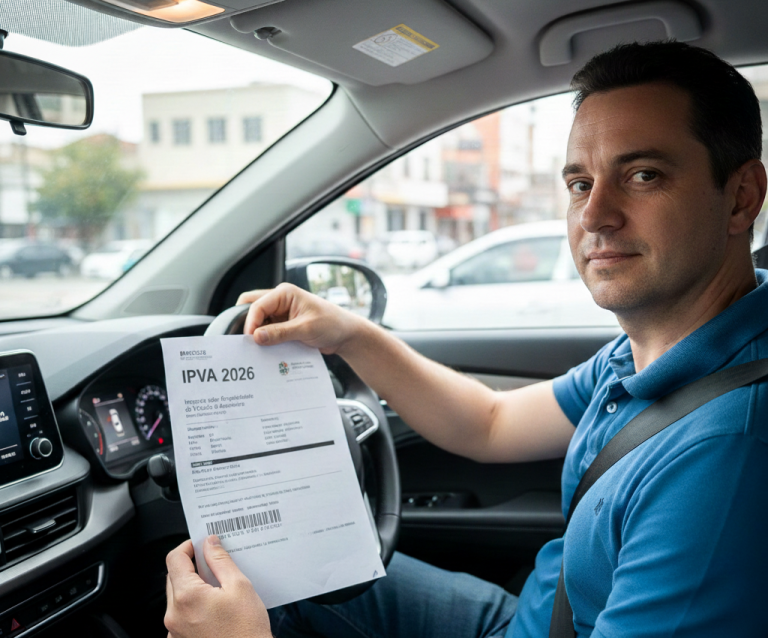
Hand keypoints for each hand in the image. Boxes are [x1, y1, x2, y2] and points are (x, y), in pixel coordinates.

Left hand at [165, 535, 271, 637]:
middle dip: (190, 566)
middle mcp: (174, 615)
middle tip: (212, 563)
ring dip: (191, 586)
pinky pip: (180, 614)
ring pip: (176, 596)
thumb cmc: (247, 630)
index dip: (188, 546)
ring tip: (217, 587)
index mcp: (187, 597)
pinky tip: (213, 606)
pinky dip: (192, 604)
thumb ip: (220, 561)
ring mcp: (175, 630)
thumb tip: (210, 543)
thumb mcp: (239, 586)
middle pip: (173, 577)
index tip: (200, 544)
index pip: (175, 559)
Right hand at [237, 283, 364, 354]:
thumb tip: (256, 337)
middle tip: (247, 341)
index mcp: (285, 293)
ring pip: (258, 320)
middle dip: (248, 324)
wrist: (346, 335)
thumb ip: (280, 333)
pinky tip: (265, 350)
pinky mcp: (283, 325)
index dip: (251, 322)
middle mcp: (280, 300)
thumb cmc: (332, 324)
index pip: (257, 305)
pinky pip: (267, 330)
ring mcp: (281, 313)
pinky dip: (265, 339)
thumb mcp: (306, 329)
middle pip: (252, 308)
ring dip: (257, 333)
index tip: (250, 339)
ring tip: (256, 348)